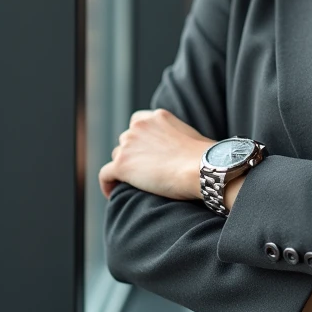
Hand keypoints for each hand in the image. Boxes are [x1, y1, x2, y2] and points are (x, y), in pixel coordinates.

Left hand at [98, 109, 213, 200]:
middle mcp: (139, 126)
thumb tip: (181, 153)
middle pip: (126, 141)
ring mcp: (128, 144)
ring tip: (133, 186)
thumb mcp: (190, 136)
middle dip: (133, 155)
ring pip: (118, 157)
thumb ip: (175, 137)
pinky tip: (112, 194)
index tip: (145, 153)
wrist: (201, 168)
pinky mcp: (122, 165)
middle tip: (144, 173)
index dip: (139, 139)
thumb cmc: (206, 158)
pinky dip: (107, 184)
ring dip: (125, 169)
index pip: (137, 122)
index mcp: (156, 116)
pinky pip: (105, 175)